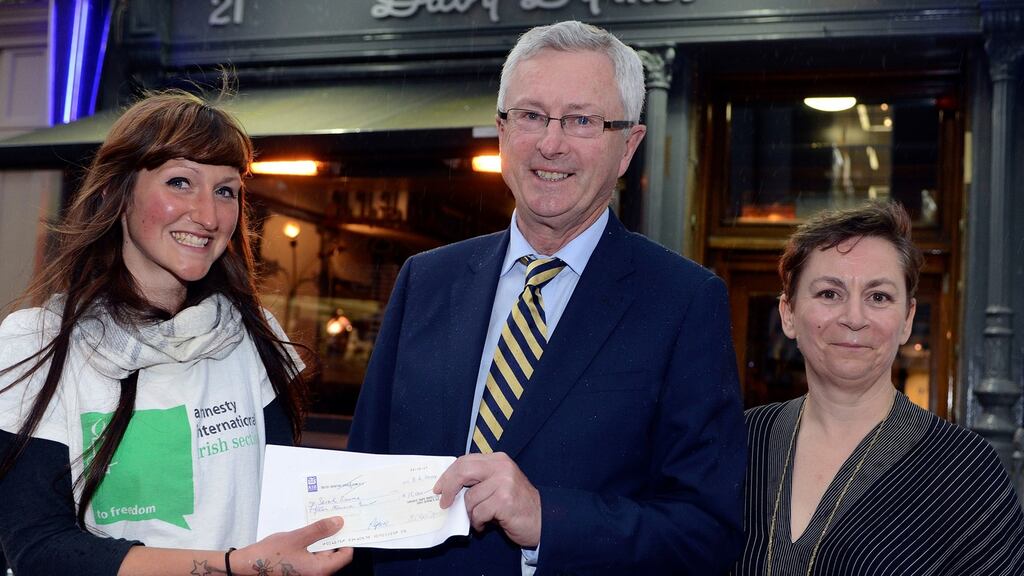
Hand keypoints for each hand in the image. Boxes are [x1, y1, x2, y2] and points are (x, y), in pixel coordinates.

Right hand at [232, 517, 352, 575]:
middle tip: (334, 518)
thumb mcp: (297, 537)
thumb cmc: (270, 555)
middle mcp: (316, 574)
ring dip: (322, 539)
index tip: (348, 524)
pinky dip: (312, 544)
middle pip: (334, 554)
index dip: (348, 539)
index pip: (345, 556)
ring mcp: (307, 572)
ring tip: (319, 522)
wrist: (247, 566)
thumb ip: (319, 530)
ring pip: (322, 554)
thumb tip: (339, 522)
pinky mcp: (299, 569)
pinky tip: (308, 532)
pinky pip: (312, 555)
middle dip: (334, 536)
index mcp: (319, 570)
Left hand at [433, 452, 540, 547]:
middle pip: (463, 471)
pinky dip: (478, 523)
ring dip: (470, 514)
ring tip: (480, 519)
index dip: (448, 475)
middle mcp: (501, 467)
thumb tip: (449, 487)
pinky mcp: (504, 501)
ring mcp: (504, 483)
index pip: (465, 461)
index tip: (439, 488)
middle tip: (444, 503)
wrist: (543, 519)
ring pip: (470, 498)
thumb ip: (479, 479)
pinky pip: (479, 513)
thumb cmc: (517, 503)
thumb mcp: (499, 483)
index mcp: (498, 460)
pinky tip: (486, 524)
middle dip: (449, 488)